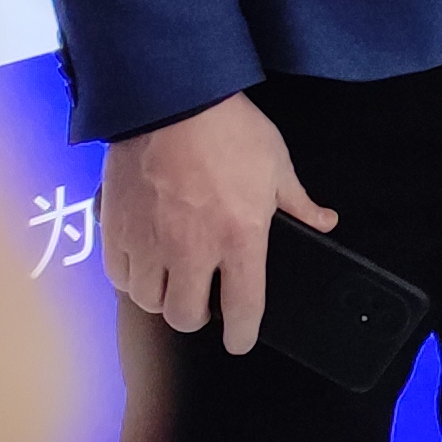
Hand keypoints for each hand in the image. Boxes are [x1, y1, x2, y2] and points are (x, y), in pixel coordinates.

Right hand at [102, 92, 332, 354]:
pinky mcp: (116, 230)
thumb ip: (299, 202)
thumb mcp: (278, 165)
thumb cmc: (231, 131)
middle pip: (186, 316)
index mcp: (239, 237)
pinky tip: (144, 264)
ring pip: (149, 301)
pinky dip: (132, 278)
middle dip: (197, 317)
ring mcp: (149, 242)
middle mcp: (191, 250)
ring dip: (163, 298)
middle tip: (204, 301)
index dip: (242, 333)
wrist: (171, 101)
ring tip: (174, 279)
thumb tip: (325, 221)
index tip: (240, 341)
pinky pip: (119, 276)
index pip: (243, 306)